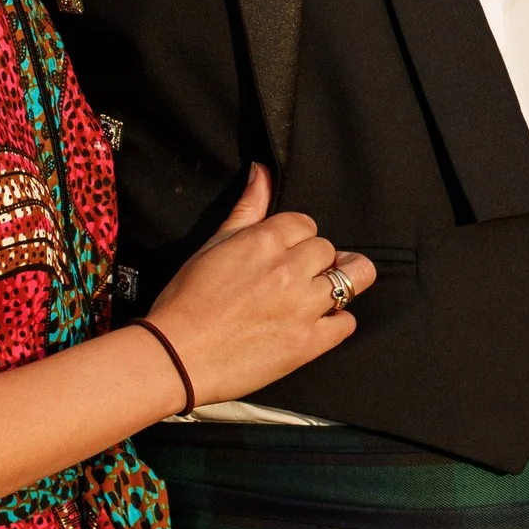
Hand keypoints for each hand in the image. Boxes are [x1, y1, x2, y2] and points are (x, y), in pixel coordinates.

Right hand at [148, 166, 376, 402]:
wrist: (175, 357)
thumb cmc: (186, 300)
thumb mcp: (213, 245)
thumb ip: (247, 207)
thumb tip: (262, 171)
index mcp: (264, 241)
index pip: (306, 223)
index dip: (296, 238)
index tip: (284, 254)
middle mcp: (289, 269)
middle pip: (328, 249)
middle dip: (315, 261)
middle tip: (295, 278)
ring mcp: (303, 307)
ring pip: (353, 279)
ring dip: (338, 285)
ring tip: (319, 294)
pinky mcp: (309, 343)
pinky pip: (347, 323)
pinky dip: (336, 322)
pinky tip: (315, 324)